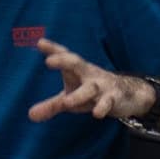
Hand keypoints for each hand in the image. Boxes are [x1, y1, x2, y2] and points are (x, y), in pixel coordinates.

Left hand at [26, 43, 155, 123]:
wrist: (128, 94)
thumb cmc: (92, 92)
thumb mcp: (71, 98)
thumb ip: (51, 106)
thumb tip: (30, 115)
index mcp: (77, 70)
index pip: (64, 56)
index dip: (53, 49)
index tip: (39, 43)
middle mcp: (88, 74)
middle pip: (76, 63)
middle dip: (63, 61)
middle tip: (49, 61)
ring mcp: (102, 85)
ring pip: (90, 88)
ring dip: (79, 94)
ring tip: (66, 102)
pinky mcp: (114, 98)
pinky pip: (107, 102)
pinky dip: (102, 107)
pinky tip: (96, 114)